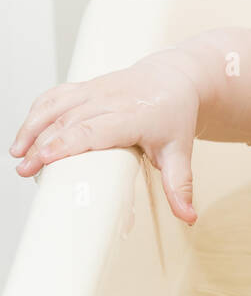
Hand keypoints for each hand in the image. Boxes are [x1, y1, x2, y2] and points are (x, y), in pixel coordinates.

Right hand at [9, 54, 201, 222]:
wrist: (175, 78)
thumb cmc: (175, 116)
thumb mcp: (180, 152)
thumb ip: (180, 185)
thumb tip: (188, 217)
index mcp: (135, 115)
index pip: (95, 129)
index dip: (67, 143)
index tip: (44, 159)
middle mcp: (112, 99)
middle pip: (69, 120)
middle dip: (42, 143)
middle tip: (24, 169)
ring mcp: (96, 89)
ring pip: (58, 105)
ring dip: (33, 127)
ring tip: (17, 154)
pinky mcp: (86, 86)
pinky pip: (56, 95)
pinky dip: (37, 111)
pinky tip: (25, 132)